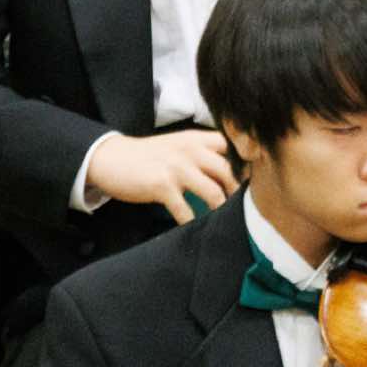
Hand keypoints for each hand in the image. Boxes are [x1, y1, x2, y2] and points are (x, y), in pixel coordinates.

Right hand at [87, 130, 236, 223]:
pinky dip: (192, 221)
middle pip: (229, 171)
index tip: (255, 180)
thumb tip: (234, 171)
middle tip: (245, 207)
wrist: (111, 158)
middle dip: (239, 191)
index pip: (233, 147)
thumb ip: (204, 153)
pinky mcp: (162, 186)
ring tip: (224, 218)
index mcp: (197, 139)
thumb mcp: (180, 145)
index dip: (247, 163)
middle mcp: (190, 151)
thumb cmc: (150, 155)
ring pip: (213, 191)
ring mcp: (177, 168)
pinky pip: (185, 210)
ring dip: (221, 208)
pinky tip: (194, 227)